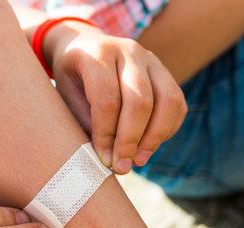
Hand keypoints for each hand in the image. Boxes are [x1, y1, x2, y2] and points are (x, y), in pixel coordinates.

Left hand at [45, 22, 187, 173]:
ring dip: (155, 137)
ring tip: (138, 160)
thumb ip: (84, 120)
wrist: (85, 46)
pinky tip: (149, 147)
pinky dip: (168, 129)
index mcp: (98, 54)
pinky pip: (177, 103)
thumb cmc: (72, 77)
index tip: (104, 160)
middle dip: (131, 140)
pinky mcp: (165, 71)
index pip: (107, 100)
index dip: (107, 135)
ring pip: (167, 100)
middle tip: (122, 166)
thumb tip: (106, 156)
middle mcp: (128, 51)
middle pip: (140, 101)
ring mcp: (151, 60)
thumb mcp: (66, 95)